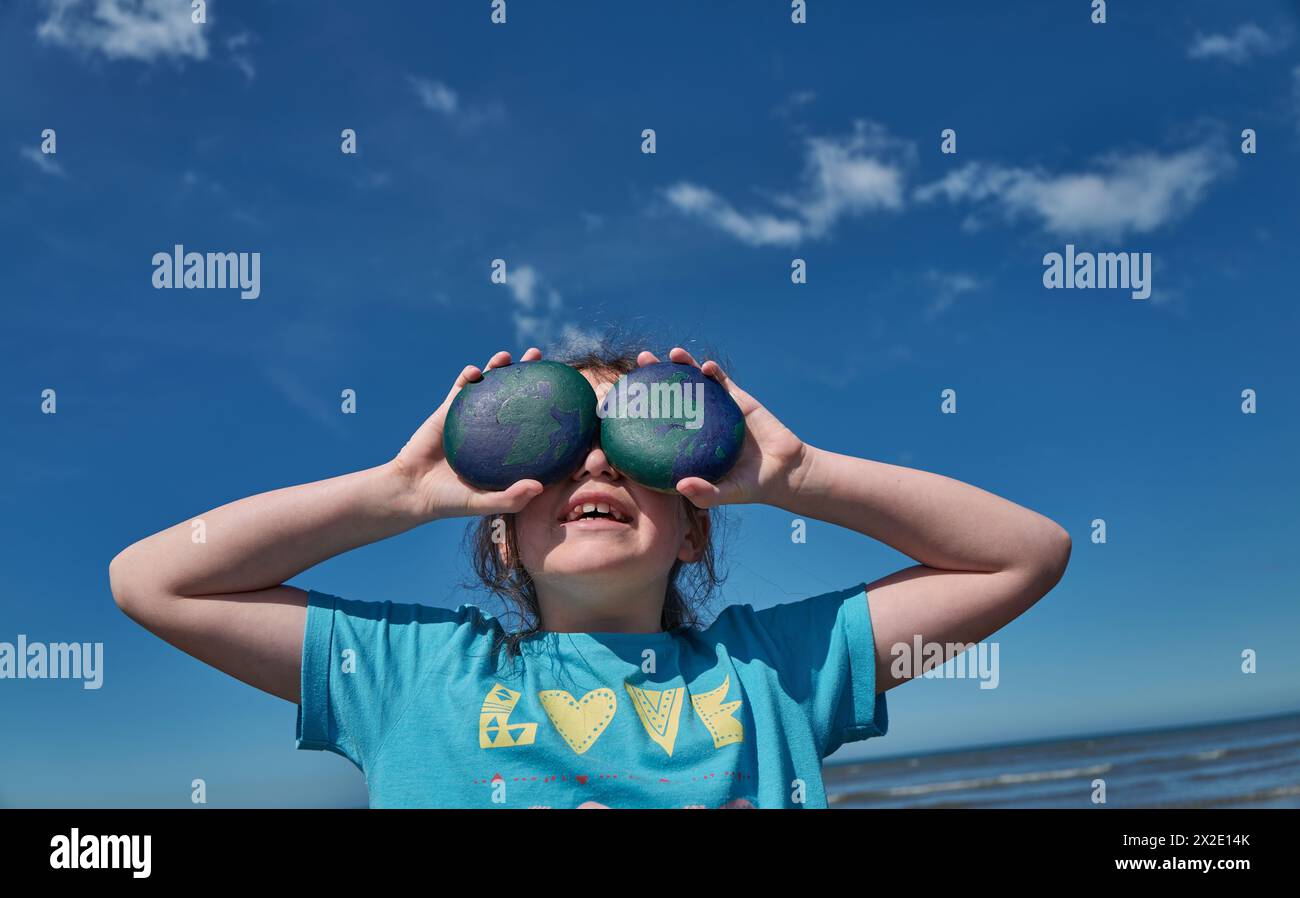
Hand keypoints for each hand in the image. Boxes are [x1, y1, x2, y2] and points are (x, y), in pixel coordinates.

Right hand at [392, 347, 545, 520]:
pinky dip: (467, 376)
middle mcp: (492, 429)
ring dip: (498, 366)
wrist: (412, 490)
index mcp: (506, 449)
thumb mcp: (483, 503)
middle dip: (527, 374)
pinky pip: (460, 388)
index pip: (533, 423)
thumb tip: (539, 486)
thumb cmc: (450, 501)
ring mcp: (472, 417)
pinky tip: (474, 371)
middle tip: (539, 357)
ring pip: (489, 385)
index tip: (564, 392)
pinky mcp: (449, 410)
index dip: (548, 406)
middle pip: (514, 395)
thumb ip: (510, 498)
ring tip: (507, 356)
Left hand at [638, 347, 807, 508]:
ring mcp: (716, 409)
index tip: (624, 398)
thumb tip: (681, 486)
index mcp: (688, 442)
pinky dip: (714, 372)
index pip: (659, 423)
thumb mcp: (726, 493)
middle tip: (642, 361)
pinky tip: (706, 366)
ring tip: (673, 353)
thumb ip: (706, 493)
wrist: (784, 471)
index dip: (641, 410)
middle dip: (655, 376)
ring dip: (683, 365)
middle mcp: (698, 422)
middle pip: (671, 394)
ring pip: (695, 382)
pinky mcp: (737, 400)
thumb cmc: (750, 486)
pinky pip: (722, 382)